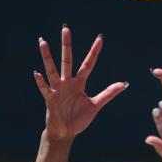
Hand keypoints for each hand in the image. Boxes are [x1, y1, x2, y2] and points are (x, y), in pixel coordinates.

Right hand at [33, 26, 127, 140]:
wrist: (65, 133)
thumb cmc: (78, 119)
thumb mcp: (95, 106)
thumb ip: (107, 94)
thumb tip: (123, 84)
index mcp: (79, 83)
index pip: (88, 64)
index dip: (94, 52)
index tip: (100, 38)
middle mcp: (68, 82)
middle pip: (67, 60)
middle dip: (67, 45)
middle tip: (65, 28)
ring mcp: (58, 89)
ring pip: (52, 70)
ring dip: (48, 57)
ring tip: (43, 42)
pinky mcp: (50, 99)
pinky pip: (45, 89)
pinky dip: (41, 82)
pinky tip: (37, 73)